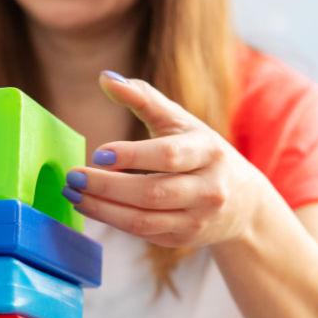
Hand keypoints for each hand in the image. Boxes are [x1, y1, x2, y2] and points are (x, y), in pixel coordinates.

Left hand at [62, 71, 275, 249]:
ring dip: (103, 209)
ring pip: (144, 220)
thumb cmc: (203, 153)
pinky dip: (113, 221)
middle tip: (74, 177)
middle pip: (153, 192)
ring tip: (74, 194)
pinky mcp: (184, 239)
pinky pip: (143, 233)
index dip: (132, 156)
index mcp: (209, 152)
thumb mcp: (182, 122)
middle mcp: (208, 189)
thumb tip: (105, 78)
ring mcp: (197, 219)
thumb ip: (144, 98)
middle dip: (108, 187)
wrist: (243, 203)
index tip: (98, 154)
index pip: (169, 155)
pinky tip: (90, 206)